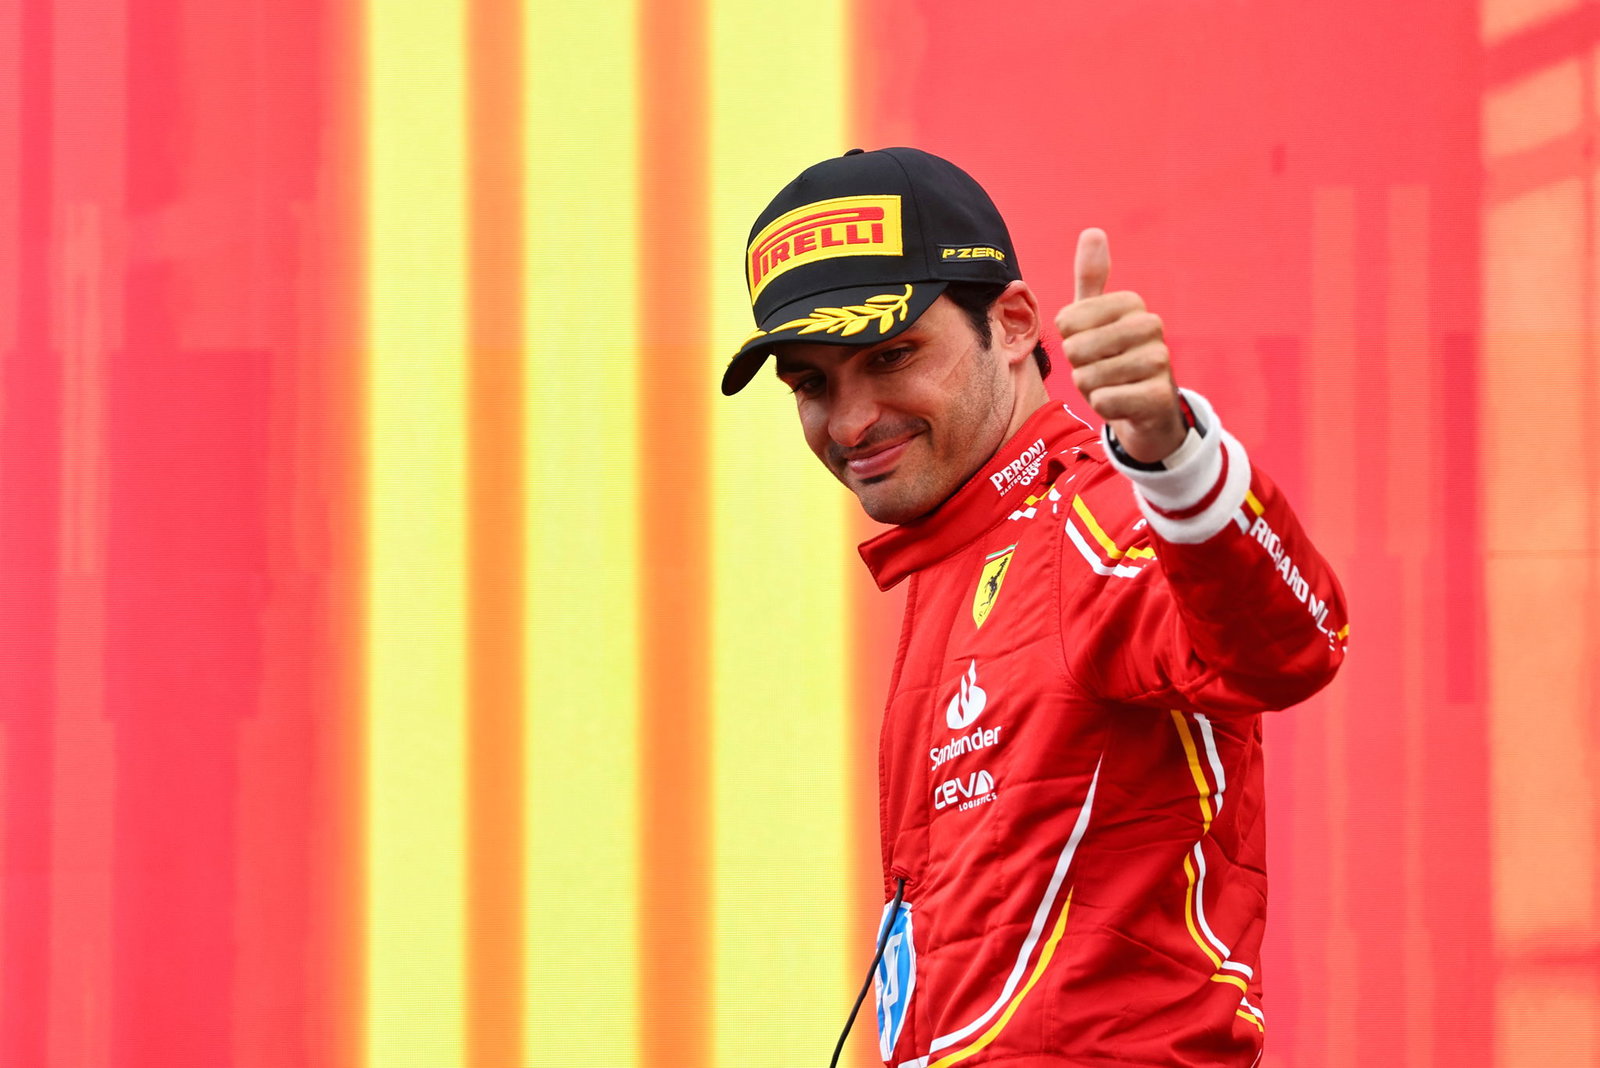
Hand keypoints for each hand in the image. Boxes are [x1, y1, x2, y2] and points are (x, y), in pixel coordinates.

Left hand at [1054, 229, 1185, 463]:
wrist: (1146, 407)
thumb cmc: (1112, 356)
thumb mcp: (1096, 317)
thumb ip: (1091, 278)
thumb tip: (1093, 231)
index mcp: (1131, 303)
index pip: (1067, 321)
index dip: (1068, 339)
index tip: (1088, 342)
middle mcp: (1151, 326)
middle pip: (1076, 349)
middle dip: (1078, 366)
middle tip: (1099, 367)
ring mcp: (1160, 361)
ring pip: (1088, 378)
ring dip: (1090, 387)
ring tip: (1110, 384)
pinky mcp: (1159, 396)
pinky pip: (1104, 401)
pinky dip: (1103, 406)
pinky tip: (1120, 402)